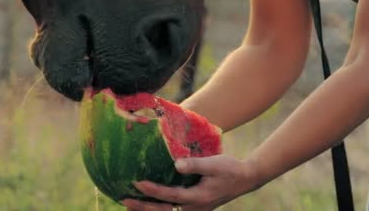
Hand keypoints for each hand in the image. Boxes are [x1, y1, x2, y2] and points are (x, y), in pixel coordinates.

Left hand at [121, 155, 259, 209]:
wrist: (245, 179)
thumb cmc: (229, 168)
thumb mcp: (215, 163)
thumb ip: (195, 164)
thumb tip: (176, 164)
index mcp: (199, 197)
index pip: (171, 196)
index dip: (154, 191)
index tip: (138, 183)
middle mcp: (195, 207)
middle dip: (143, 207)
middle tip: (124, 200)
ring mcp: (195, 210)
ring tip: (128, 206)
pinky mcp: (194, 208)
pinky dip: (158, 210)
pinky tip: (146, 205)